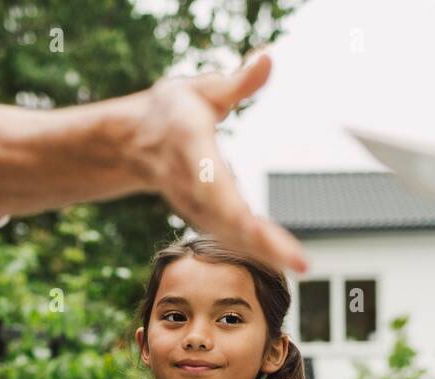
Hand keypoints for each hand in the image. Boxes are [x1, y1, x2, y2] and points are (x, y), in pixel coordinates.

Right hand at [130, 53, 307, 273]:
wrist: (134, 143)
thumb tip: (269, 57)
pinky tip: (285, 260)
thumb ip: (237, 82)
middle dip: (261, 243)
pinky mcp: (205, 216)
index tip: (258, 229)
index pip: (212, 184)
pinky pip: (233, 236)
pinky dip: (258, 250)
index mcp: (190, 149)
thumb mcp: (200, 89)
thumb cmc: (171, 111)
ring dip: (265, 253)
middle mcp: (191, 186)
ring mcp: (196, 206)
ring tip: (300, 265)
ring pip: (232, 235)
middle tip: (298, 262)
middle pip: (227, 220)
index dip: (234, 208)